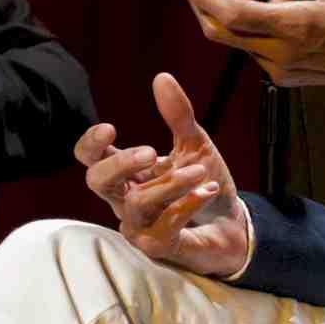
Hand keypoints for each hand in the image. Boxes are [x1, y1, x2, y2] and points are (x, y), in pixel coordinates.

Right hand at [73, 73, 250, 277]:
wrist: (233, 225)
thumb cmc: (204, 184)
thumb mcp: (195, 145)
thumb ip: (178, 116)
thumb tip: (161, 76)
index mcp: (127, 173)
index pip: (91, 159)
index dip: (91, 145)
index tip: (109, 128)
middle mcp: (124, 199)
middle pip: (97, 182)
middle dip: (120, 164)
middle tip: (150, 151)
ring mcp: (137, 226)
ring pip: (136, 203)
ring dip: (170, 183)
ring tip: (200, 170)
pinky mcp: (157, 246)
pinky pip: (163, 226)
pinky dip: (187, 205)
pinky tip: (208, 190)